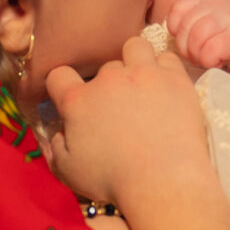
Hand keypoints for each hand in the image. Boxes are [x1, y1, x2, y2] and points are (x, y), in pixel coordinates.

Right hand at [43, 38, 210, 208]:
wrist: (162, 182)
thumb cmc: (113, 181)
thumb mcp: (68, 172)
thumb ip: (56, 148)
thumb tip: (58, 133)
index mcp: (78, 101)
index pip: (59, 75)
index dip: (62, 85)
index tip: (72, 99)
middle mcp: (108, 80)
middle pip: (104, 67)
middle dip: (108, 84)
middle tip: (119, 108)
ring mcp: (143, 74)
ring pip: (134, 47)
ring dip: (135, 61)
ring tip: (142, 84)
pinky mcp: (174, 79)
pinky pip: (167, 58)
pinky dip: (165, 70)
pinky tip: (165, 88)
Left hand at [165, 0, 229, 76]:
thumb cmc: (229, 36)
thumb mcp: (209, 20)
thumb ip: (190, 22)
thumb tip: (171, 36)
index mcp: (207, 0)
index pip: (179, 7)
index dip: (176, 27)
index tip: (186, 38)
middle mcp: (217, 6)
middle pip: (186, 26)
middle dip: (185, 47)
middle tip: (196, 55)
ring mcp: (228, 20)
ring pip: (196, 38)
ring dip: (196, 55)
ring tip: (206, 58)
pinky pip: (210, 52)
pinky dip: (209, 61)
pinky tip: (218, 61)